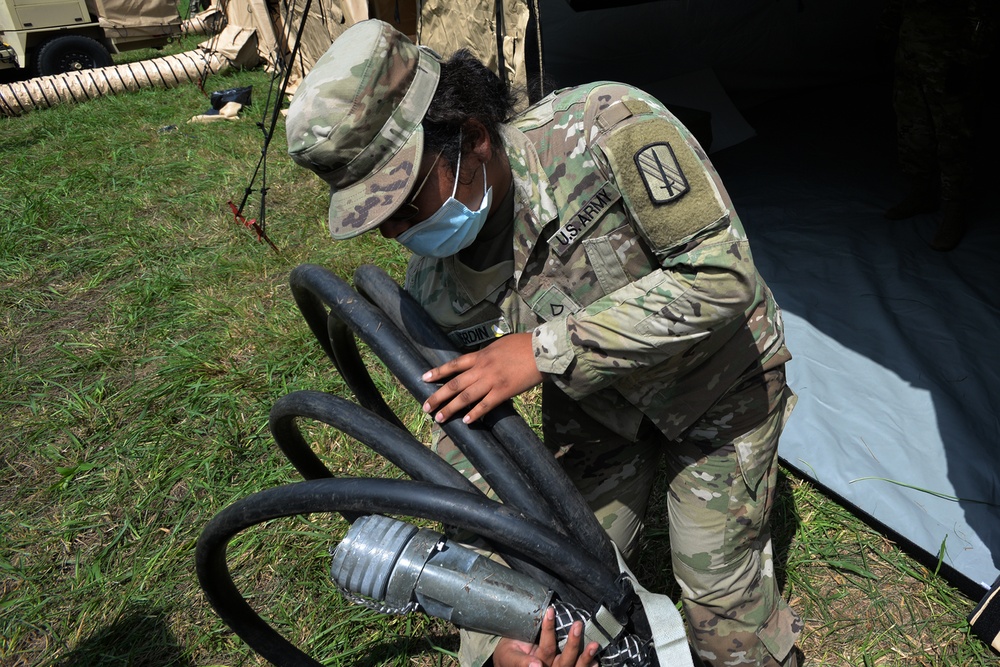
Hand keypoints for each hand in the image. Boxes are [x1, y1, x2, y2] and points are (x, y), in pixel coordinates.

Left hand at [421, 333, 542, 423]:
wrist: (541, 350)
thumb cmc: (522, 345)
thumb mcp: (498, 345)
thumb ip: (486, 355)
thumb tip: (477, 362)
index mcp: (480, 355)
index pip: (454, 365)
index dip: (438, 372)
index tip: (423, 378)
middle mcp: (482, 369)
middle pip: (455, 384)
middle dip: (438, 396)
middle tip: (426, 407)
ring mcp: (491, 381)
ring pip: (466, 397)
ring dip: (451, 408)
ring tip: (439, 418)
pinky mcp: (503, 391)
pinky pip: (486, 405)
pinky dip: (475, 414)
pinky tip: (466, 422)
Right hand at [493, 607, 598, 666]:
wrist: (508, 663)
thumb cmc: (508, 656)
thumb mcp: (510, 656)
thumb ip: (521, 662)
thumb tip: (536, 665)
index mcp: (537, 664)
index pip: (547, 648)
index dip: (548, 630)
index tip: (550, 611)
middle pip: (564, 661)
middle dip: (573, 643)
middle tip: (578, 624)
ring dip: (585, 657)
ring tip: (594, 645)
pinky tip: (597, 661)